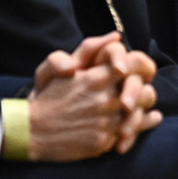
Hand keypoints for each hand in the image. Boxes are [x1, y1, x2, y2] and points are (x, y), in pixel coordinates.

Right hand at [27, 62, 160, 161]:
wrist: (30, 132)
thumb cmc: (49, 96)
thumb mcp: (64, 66)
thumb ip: (89, 49)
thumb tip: (116, 36)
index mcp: (97, 78)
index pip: (135, 64)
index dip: (142, 66)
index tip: (141, 70)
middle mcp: (105, 99)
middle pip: (144, 91)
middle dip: (144, 90)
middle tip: (144, 91)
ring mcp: (105, 123)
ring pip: (139, 114)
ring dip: (143, 111)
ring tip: (147, 109)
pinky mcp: (103, 143)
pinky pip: (129, 135)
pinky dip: (136, 129)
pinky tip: (144, 123)